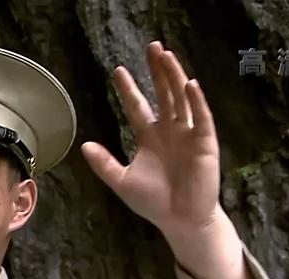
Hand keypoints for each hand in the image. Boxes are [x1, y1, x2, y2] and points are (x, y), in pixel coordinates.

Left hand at [80, 41, 220, 235]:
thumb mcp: (122, 181)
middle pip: (163, 94)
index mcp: (150, 137)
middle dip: (157, 71)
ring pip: (181, 99)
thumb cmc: (154, 202)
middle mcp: (170, 131)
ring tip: (167, 56)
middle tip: (151, 48)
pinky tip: (189, 84)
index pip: (137, 106)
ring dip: (175, 77)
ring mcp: (188, 135)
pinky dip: (196, 101)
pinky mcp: (204, 143)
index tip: (118, 71)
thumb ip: (104, 164)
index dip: (129, 89)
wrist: (180, 220)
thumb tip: (84, 145)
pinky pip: (201, 118)